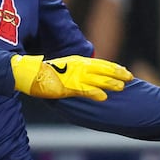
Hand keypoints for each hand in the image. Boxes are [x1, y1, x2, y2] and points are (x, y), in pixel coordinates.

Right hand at [11, 54, 130, 100]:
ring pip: (97, 79)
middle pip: (103, 70)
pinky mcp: (67, 86)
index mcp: (78, 62)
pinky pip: (83, 90)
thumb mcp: (64, 68)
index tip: (125, 71)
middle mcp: (79, 67)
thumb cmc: (44, 72)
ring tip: (122, 87)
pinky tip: (103, 97)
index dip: (114, 68)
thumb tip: (86, 78)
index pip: (101, 64)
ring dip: (110, 83)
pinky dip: (94, 93)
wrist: (29, 72)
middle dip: (118, 74)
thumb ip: (76, 72)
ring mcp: (74, 76)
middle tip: (130, 77)